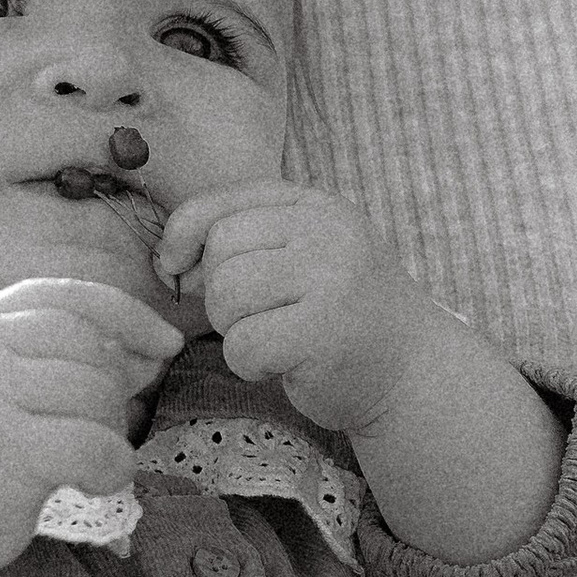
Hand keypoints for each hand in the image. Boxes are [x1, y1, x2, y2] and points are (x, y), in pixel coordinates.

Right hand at [0, 279, 180, 572]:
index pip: (65, 297)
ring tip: (86, 463)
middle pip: (90, 347)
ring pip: (98, 394)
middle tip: (98, 433)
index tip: (166, 345)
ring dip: (112, 434)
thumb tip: (148, 349)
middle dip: (115, 391)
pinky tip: (94, 485)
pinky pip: (96, 446)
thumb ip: (50, 361)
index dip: (126, 314)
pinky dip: (113, 468)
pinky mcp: (5, 451)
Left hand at [154, 181, 428, 437]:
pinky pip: (243, 345)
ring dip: (235, 330)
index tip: (176, 267)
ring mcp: (331, 279)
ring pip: (226, 296)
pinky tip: (285, 365)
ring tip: (276, 338)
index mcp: (316, 206)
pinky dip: (250, 365)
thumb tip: (167, 260)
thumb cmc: (339, 317)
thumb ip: (244, 239)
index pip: (220, 204)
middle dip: (220, 294)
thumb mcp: (301, 256)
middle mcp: (328, 232)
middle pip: (220, 251)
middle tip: (261, 317)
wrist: (409, 372)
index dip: (183, 236)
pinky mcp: (324, 332)